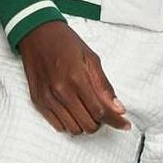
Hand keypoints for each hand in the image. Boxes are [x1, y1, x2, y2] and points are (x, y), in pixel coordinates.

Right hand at [17, 20, 131, 134]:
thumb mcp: (91, 57)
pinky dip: (70, 122)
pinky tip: (73, 109)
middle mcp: (61, 91)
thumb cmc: (65, 42)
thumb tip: (118, 107)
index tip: (125, 124)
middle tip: (103, 109)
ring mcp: (48, 98)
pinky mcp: (38, 101)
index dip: (115, 121)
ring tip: (87, 107)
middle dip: (101, 121)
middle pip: (88, 125)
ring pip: (74, 129)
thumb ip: (104, 85)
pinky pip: (58, 126)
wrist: (37, 33)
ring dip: (85, 123)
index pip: (100, 111)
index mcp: (77, 78)